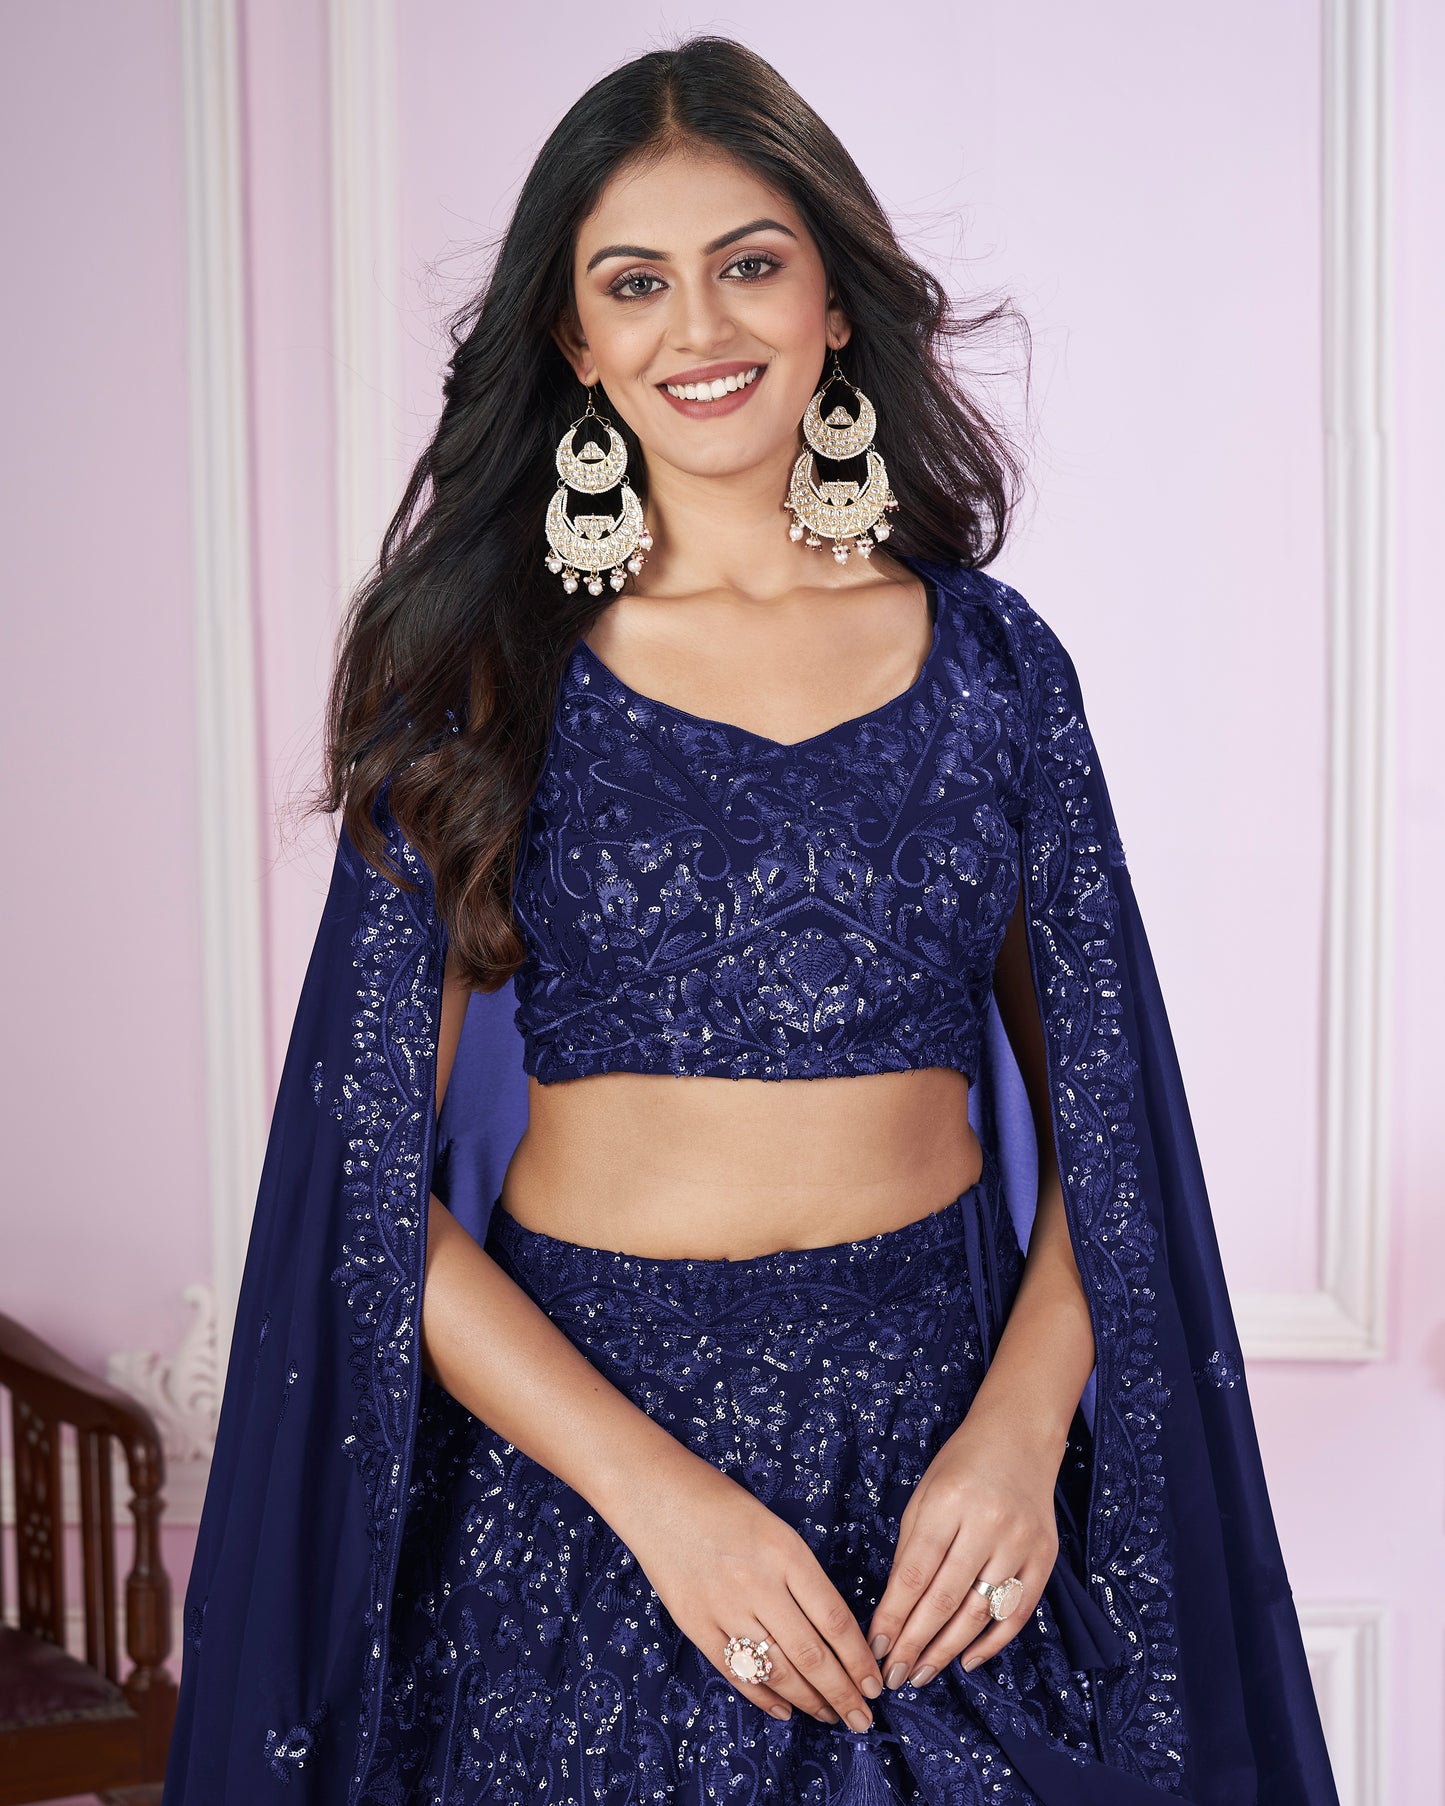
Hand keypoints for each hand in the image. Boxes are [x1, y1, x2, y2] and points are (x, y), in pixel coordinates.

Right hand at [615, 1453, 884, 1729]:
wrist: (655, 1493)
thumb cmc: (722, 1502)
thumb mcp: (775, 1527)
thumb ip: (801, 1575)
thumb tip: (834, 1631)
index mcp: (786, 1553)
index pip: (834, 1620)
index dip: (858, 1660)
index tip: (875, 1683)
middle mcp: (758, 1584)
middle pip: (811, 1654)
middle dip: (843, 1694)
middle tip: (862, 1720)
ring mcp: (724, 1607)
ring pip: (776, 1670)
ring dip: (809, 1701)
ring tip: (830, 1717)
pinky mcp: (694, 1624)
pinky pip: (735, 1671)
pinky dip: (762, 1697)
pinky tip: (784, 1710)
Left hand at [865, 1399, 1063, 1688]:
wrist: (1020, 1437)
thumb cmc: (961, 1466)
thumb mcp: (925, 1495)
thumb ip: (911, 1549)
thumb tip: (893, 1611)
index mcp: (949, 1503)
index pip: (915, 1574)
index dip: (894, 1617)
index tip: (875, 1649)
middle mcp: (988, 1525)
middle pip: (946, 1600)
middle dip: (915, 1644)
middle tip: (895, 1677)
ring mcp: (1021, 1543)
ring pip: (980, 1613)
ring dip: (947, 1651)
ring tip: (922, 1674)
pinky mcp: (1045, 1558)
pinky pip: (1018, 1613)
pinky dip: (992, 1643)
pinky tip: (966, 1660)